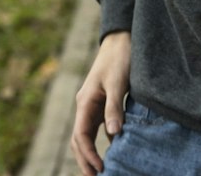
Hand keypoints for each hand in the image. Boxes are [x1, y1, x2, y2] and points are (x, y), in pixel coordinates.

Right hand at [70, 30, 131, 174]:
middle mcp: (85, 105)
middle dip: (85, 160)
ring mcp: (93, 103)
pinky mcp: (103, 102)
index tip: (100, 169)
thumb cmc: (119, 58)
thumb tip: (114, 135)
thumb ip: (115, 107)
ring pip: (87, 134)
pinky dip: (102, 140)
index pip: (80, 135)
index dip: (88, 155)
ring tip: (101, 170)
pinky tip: (112, 149)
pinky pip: (98, 126)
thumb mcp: (118, 82)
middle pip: (79, 139)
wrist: (122, 38)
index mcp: (85, 101)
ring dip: (91, 152)